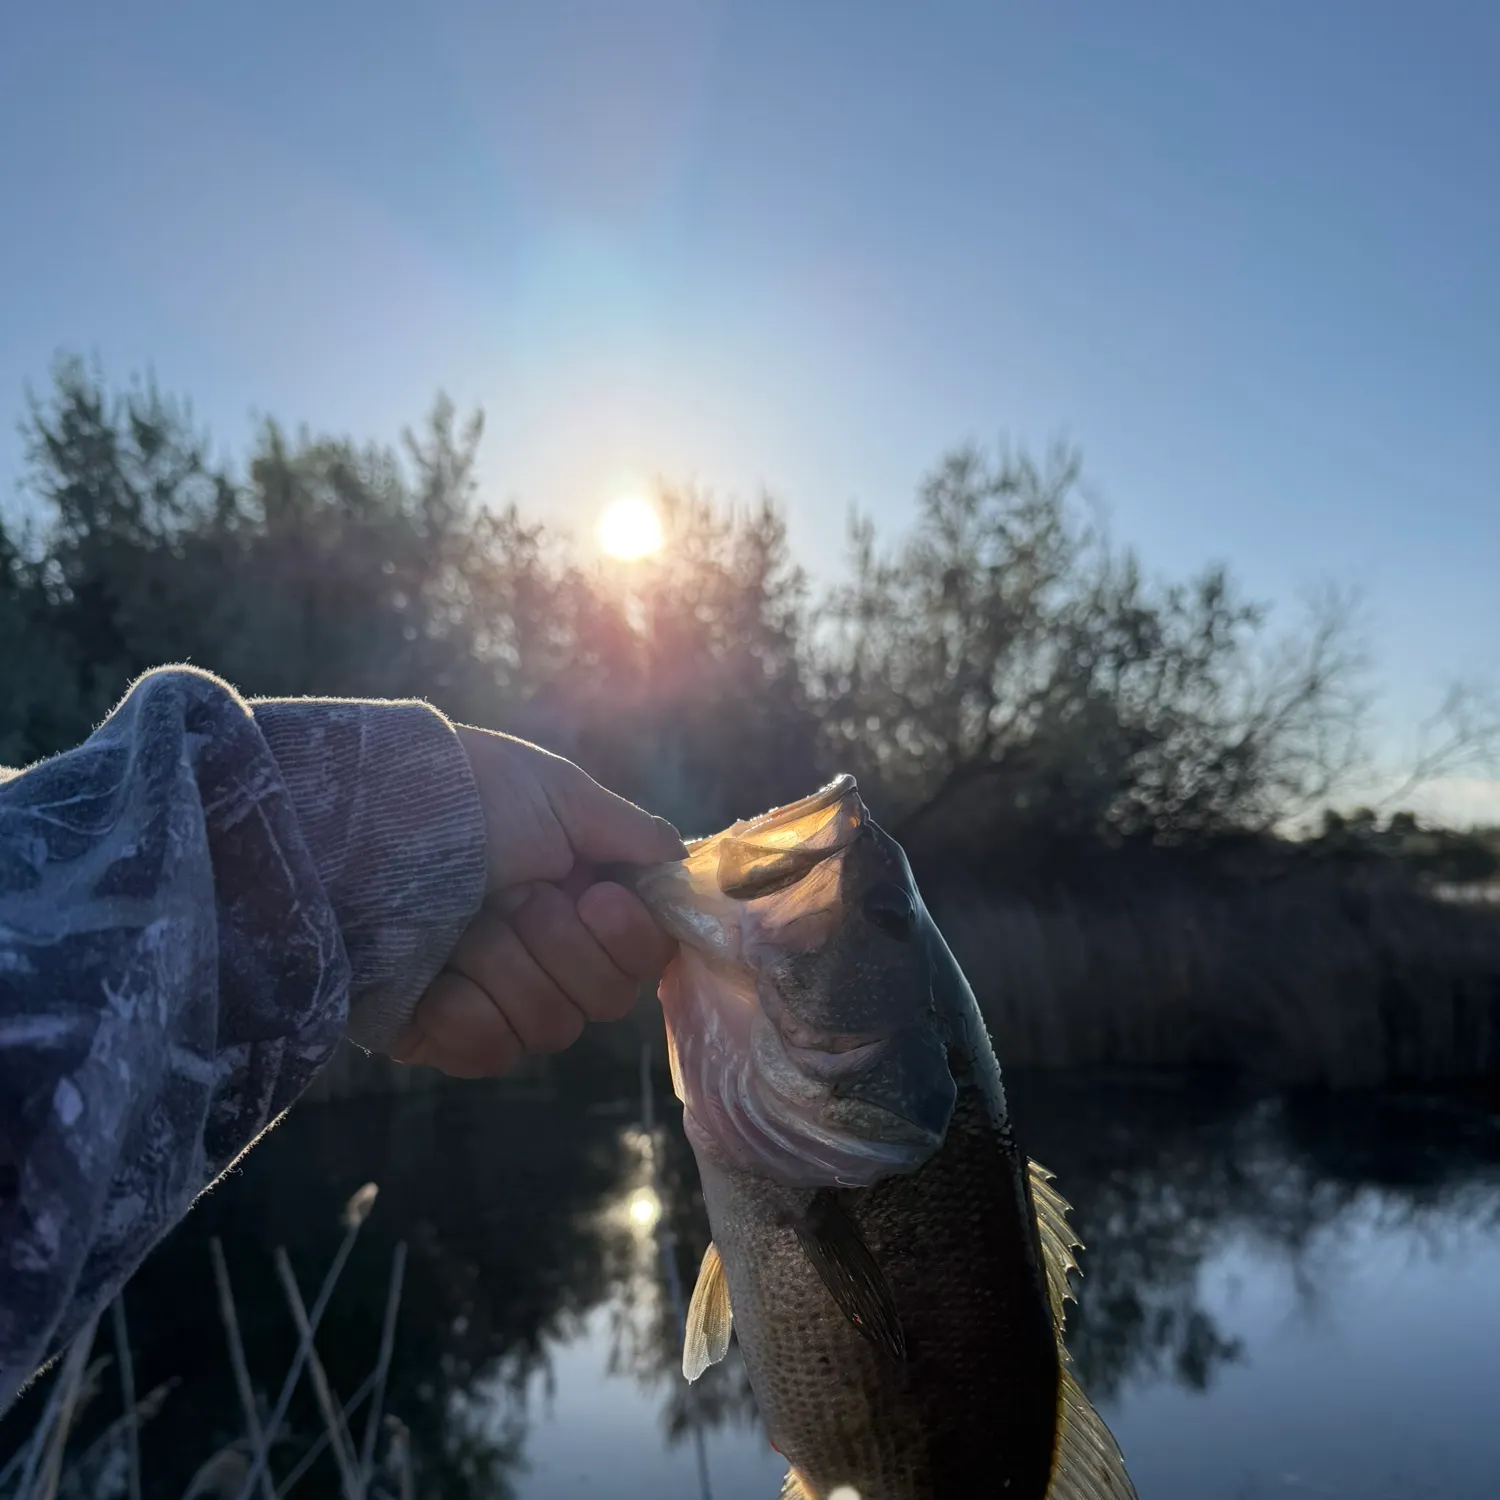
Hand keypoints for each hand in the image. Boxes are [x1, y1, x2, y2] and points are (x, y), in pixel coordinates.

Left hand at [388, 727, 685, 1076]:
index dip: (631, 940)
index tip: (599, 896)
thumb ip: (634, 837)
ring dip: (508, 965)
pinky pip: (489, 1051)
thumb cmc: (465, 793)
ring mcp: (486, 995)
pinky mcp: (434, 1031)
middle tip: (518, 896)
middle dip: (563, 945)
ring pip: (549, 1026)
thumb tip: (683, 869)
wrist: (358, 820)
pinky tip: (439, 970)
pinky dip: (469, 1010)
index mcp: (572, 898)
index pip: (639, 958)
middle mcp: (537, 952)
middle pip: (602, 1000)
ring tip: (466, 921)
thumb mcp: (562, 796)